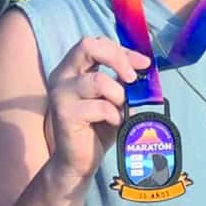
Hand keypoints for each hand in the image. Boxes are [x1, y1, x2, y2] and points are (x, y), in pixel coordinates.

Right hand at [43, 37, 149, 196]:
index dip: (121, 50)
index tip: (143, 64)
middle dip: (117, 58)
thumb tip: (144, 68)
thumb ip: (121, 80)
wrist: (79, 161)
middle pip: (88, 46)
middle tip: (132, 79)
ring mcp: (60, 94)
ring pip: (98, 80)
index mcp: (72, 67)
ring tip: (121, 110)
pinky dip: (114, 115)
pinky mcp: (65, 114)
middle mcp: (61, 75)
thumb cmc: (97, 127)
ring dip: (119, 95)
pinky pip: (100, 107)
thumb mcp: (112, 98)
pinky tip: (114, 123)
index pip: (96, 43)